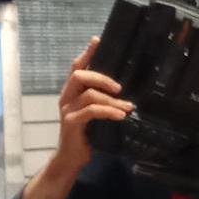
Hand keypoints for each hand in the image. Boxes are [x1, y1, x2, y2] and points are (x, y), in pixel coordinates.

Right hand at [21, 37, 132, 198]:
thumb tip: (130, 93)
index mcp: (73, 92)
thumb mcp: (98, 115)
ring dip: (112, 100)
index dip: (88, 53)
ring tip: (128, 107)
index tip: (98, 39)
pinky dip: (108, 112)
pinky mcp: (72, 123)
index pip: (77, 66)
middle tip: (120, 88)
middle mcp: (67, 97)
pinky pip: (91, 111)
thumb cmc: (89, 135)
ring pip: (89, 94)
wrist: (72, 158)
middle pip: (80, 74)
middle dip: (102, 77)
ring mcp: (68, 109)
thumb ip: (106, 102)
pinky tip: (121, 116)